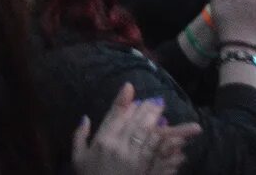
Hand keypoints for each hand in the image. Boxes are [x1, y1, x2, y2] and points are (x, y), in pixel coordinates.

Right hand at [72, 83, 199, 174]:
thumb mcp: (78, 158)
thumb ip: (79, 136)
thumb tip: (85, 118)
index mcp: (103, 141)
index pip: (115, 115)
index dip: (124, 101)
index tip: (131, 89)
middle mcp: (120, 146)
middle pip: (136, 122)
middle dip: (147, 110)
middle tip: (157, 101)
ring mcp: (135, 159)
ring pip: (150, 135)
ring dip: (159, 123)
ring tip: (166, 114)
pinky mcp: (146, 171)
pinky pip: (159, 154)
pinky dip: (168, 146)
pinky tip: (177, 141)